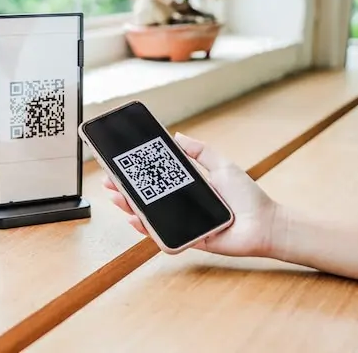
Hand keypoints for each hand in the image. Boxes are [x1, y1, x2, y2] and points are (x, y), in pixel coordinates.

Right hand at [103, 132, 278, 256]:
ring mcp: (183, 224)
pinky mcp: (188, 240)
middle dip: (124, 191)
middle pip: (146, 199)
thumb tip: (178, 136)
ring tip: (117, 198)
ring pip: (149, 217)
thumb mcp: (222, 166)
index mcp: (186, 189)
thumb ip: (201, 152)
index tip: (120, 166)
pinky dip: (148, 230)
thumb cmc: (248, 196)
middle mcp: (181, 207)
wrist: (266, 224)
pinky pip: (163, 237)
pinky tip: (136, 219)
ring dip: (130, 208)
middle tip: (110, 181)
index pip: (155, 181)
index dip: (136, 175)